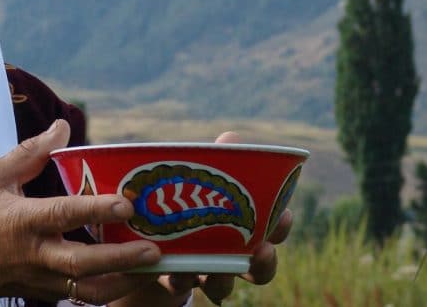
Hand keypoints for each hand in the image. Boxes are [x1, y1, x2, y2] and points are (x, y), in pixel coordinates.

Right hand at [0, 120, 161, 305]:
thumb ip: (31, 151)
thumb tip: (64, 126)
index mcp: (23, 221)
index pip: (64, 214)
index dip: (97, 209)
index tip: (128, 203)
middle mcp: (35, 254)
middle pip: (82, 264)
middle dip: (120, 258)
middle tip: (154, 249)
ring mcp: (42, 280)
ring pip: (87, 290)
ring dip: (123, 281)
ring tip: (154, 267)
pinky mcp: (47, 293)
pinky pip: (82, 296)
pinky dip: (109, 288)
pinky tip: (134, 274)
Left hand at [108, 132, 294, 306]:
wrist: (142, 236)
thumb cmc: (182, 198)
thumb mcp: (196, 178)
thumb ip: (214, 161)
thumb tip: (232, 138)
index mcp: (240, 229)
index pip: (271, 233)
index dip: (281, 228)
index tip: (284, 215)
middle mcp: (227, 257)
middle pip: (257, 270)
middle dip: (264, 263)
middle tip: (262, 250)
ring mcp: (202, 273)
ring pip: (222, 286)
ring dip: (223, 278)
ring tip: (216, 268)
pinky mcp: (172, 280)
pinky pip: (179, 288)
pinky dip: (179, 280)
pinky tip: (174, 271)